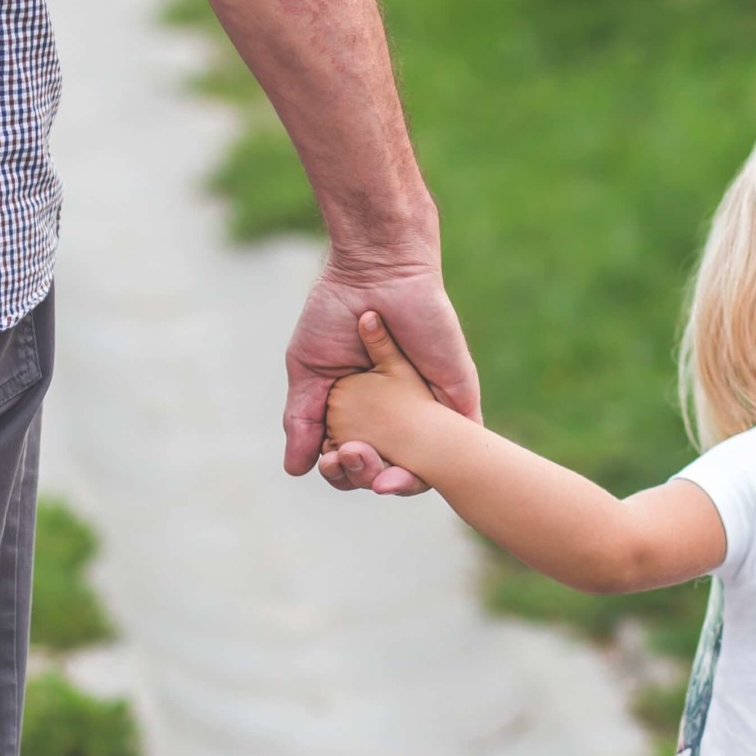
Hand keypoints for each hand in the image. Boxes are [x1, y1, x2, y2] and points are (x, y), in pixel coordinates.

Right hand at [283, 258, 477, 495]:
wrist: (375, 272)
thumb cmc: (337, 312)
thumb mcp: (309, 370)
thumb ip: (302, 419)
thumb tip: (295, 470)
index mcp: (361, 413)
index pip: (352, 461)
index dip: (339, 471)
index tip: (328, 459)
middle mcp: (396, 417)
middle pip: (385, 471)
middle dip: (363, 477)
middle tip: (347, 457)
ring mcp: (428, 410)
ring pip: (422, 469)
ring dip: (396, 482)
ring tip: (369, 465)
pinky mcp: (457, 399)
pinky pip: (459, 448)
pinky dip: (438, 468)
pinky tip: (407, 472)